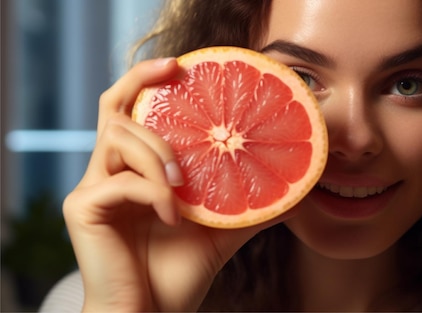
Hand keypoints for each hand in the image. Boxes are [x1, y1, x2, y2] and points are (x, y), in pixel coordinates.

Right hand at [63, 58, 289, 311]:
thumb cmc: (180, 273)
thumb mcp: (221, 228)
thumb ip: (248, 202)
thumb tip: (296, 185)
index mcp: (134, 171)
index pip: (131, 113)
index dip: (146, 81)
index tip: (180, 66)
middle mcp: (107, 172)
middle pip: (114, 108)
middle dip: (143, 83)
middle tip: (176, 71)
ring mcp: (91, 189)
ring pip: (118, 137)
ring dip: (158, 154)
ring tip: (182, 187)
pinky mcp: (83, 209)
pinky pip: (120, 183)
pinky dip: (153, 194)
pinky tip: (172, 218)